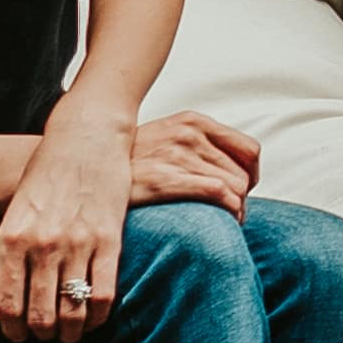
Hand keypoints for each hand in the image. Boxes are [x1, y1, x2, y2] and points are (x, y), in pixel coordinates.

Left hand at [0, 134, 126, 341]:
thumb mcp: (15, 216)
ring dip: (72, 331)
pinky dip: (100, 316)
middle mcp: (42, 245)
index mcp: (12, 239)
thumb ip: (7, 264)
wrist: (84, 137)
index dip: (14, 330)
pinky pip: (105, 293)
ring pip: (74, 309)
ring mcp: (78, 243)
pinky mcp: (109, 239)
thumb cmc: (46, 174)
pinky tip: (96, 317)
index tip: (19, 335)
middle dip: (43, 334)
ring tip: (71, 333)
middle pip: (42, 314)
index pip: (9, 305)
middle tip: (46, 335)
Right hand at [122, 108, 258, 210]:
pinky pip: (219, 194)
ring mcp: (177, 155)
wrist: (91, 168)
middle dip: (241, 198)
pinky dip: (229, 211)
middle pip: (244, 175)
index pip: (250, 150)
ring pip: (236, 188)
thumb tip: (237, 171)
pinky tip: (221, 221)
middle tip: (228, 212)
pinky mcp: (166, 178)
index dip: (251, 175)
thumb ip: (201, 145)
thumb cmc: (133, 161)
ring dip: (236, 210)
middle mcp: (189, 134)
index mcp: (194, 121)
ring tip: (224, 220)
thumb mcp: (168, 137)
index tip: (242, 191)